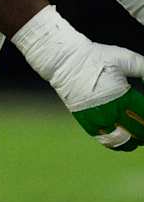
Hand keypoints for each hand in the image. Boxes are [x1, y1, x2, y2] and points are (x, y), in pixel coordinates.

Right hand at [13, 5, 143, 150]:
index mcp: (123, 95)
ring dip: (136, 140)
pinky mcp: (86, 121)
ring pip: (124, 140)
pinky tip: (126, 141)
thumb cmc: (96, 57)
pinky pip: (106, 140)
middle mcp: (110, 111)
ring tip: (140, 136)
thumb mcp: (126, 58)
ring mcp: (97, 118)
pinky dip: (118, 144)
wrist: (64, 62)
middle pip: (138, 131)